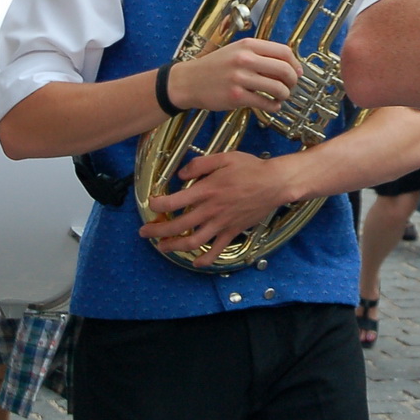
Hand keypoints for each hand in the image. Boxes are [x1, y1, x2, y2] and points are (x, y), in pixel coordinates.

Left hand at [138, 151, 295, 265]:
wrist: (275, 183)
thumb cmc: (251, 168)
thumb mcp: (224, 157)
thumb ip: (200, 165)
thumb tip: (180, 175)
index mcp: (206, 190)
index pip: (173, 202)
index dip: (157, 205)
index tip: (150, 204)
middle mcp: (210, 209)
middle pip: (178, 225)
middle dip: (157, 230)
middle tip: (144, 232)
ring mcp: (221, 223)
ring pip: (193, 241)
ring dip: (174, 246)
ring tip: (162, 247)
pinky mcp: (232, 231)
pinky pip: (217, 249)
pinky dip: (205, 259)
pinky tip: (196, 262)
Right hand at [168, 39, 302, 112]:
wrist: (189, 81)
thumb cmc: (215, 67)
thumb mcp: (236, 50)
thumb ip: (259, 54)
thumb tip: (289, 65)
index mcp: (248, 45)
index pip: (283, 51)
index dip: (295, 64)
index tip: (297, 72)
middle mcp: (245, 59)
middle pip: (284, 69)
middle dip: (292, 81)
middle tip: (291, 86)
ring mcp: (240, 78)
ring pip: (277, 88)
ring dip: (284, 95)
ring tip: (280, 97)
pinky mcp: (236, 96)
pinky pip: (265, 103)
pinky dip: (273, 106)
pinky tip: (272, 105)